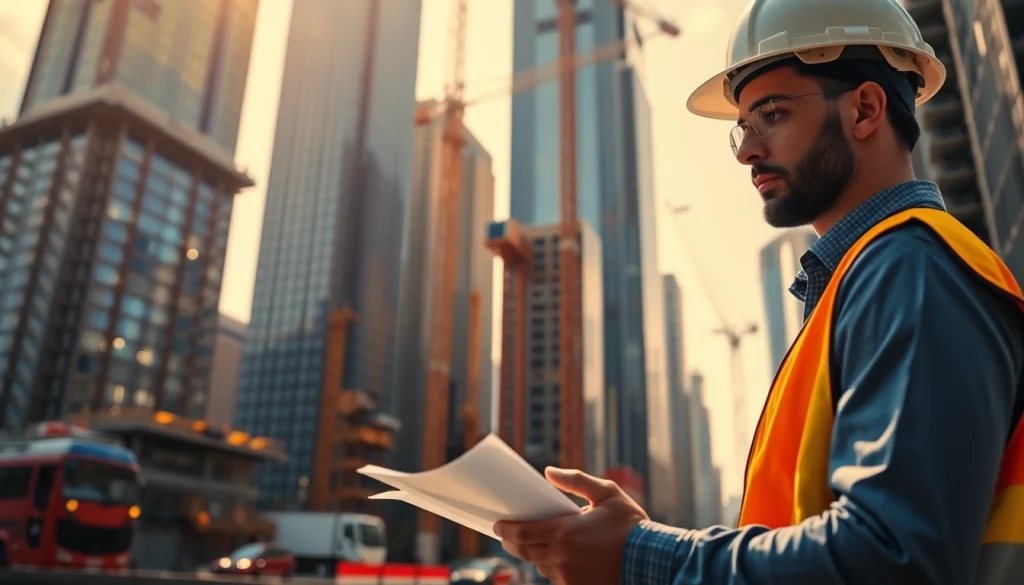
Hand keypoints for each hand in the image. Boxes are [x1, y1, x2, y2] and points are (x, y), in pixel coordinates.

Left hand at [494, 467, 648, 584]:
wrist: (652, 559)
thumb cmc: (631, 525)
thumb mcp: (607, 493)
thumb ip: (576, 481)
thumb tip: (549, 472)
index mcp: (565, 532)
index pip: (522, 533)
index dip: (505, 529)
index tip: (497, 525)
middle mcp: (562, 557)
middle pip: (525, 551)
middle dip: (512, 543)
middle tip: (506, 535)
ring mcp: (569, 576)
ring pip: (540, 566)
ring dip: (532, 555)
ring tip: (531, 544)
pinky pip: (556, 578)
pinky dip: (552, 567)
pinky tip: (555, 557)